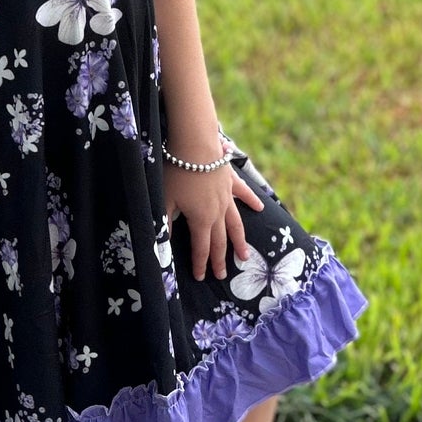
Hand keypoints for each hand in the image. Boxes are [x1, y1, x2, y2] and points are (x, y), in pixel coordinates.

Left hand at [165, 155, 265, 281]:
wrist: (195, 144)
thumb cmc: (176, 172)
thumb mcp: (165, 200)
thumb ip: (165, 224)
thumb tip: (161, 245)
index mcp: (200, 220)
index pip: (201, 248)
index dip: (201, 264)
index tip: (202, 277)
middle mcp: (217, 213)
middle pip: (220, 241)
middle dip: (220, 260)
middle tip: (223, 275)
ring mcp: (227, 197)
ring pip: (236, 224)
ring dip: (240, 241)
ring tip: (245, 256)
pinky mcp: (231, 181)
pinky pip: (243, 194)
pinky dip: (252, 201)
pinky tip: (259, 208)